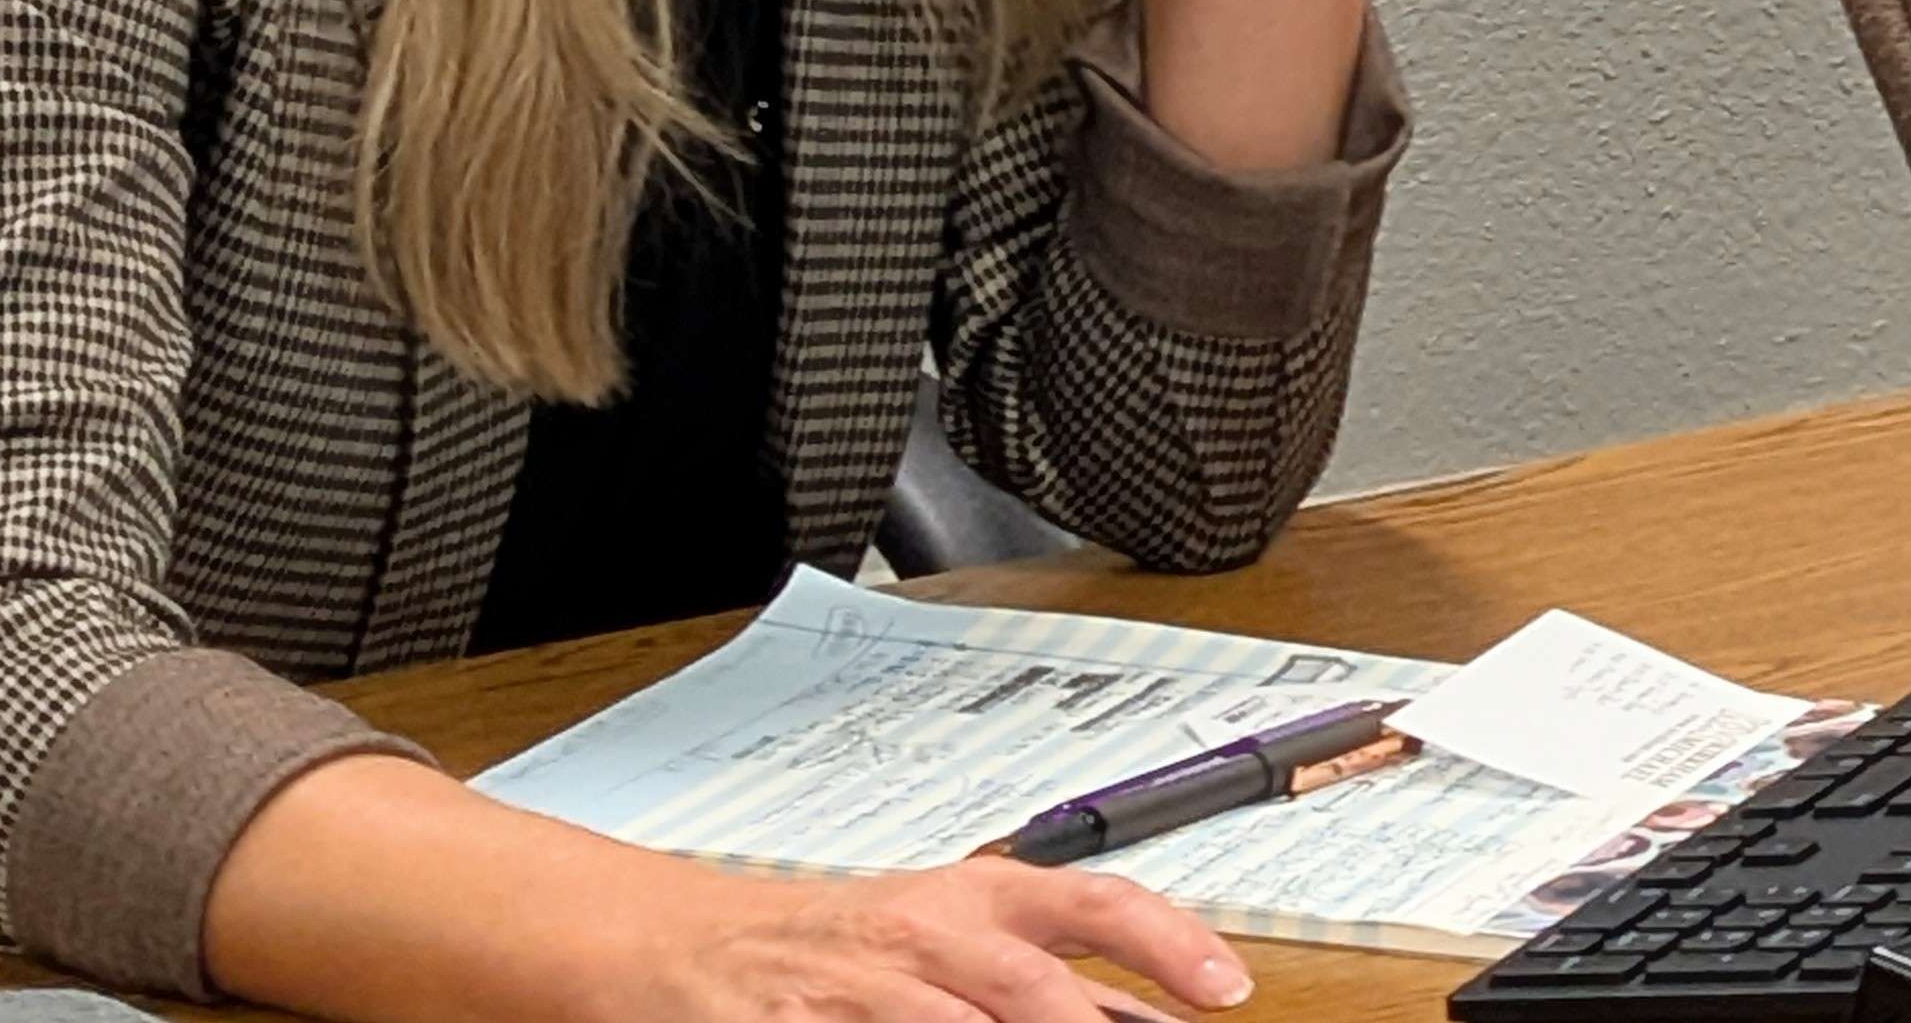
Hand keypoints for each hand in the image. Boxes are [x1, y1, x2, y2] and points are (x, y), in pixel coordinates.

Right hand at [644, 851, 1254, 1022]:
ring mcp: (851, 986)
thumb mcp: (957, 939)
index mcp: (977, 900)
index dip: (1168, 943)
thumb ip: (1060, 977)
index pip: (1095, 903)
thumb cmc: (842, 942)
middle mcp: (920, 933)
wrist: (685, 945)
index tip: (1225, 989)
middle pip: (1026, 986)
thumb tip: (1165, 1015)